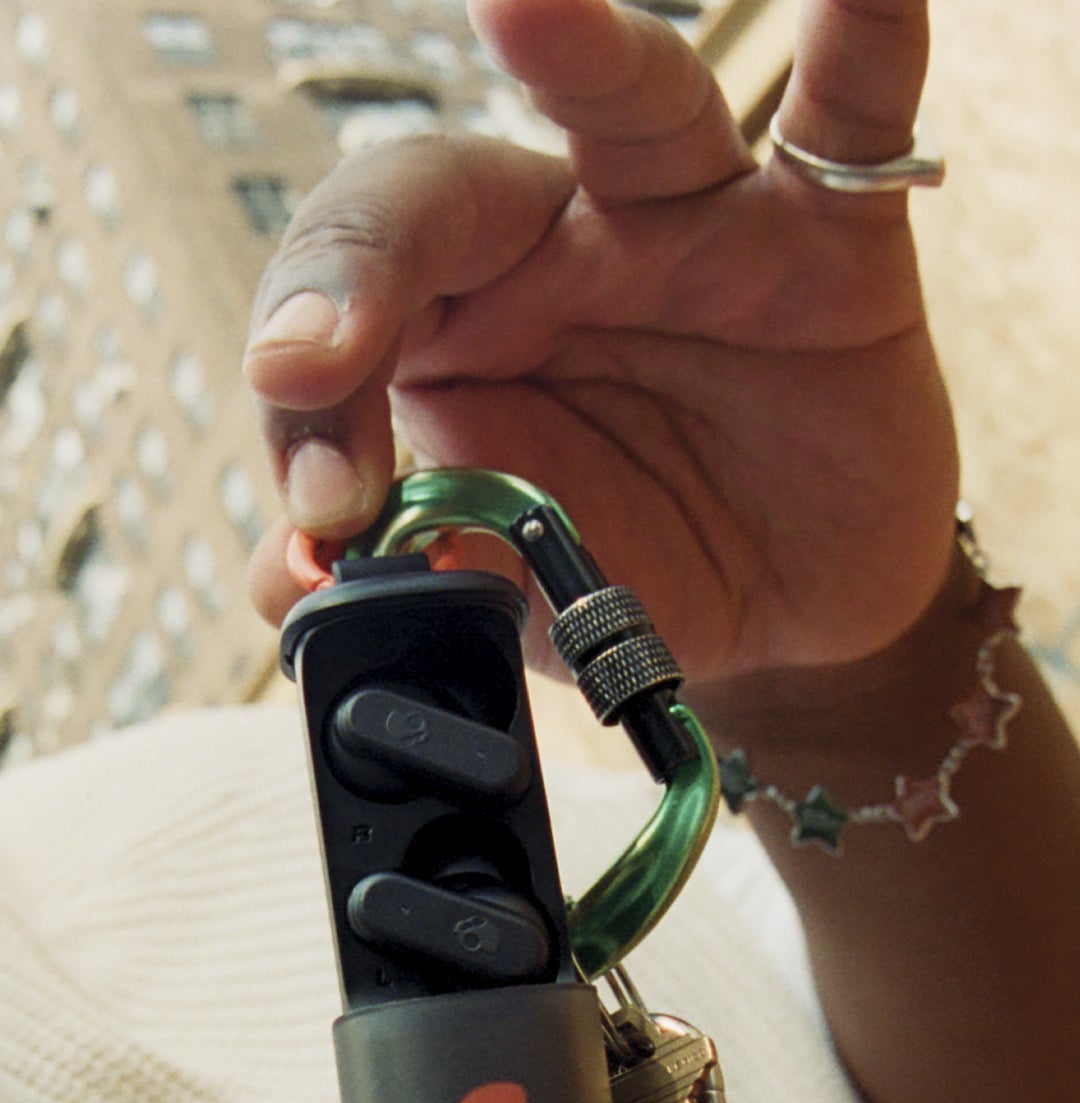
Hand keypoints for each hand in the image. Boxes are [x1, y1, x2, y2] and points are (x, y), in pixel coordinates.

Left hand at [244, 0, 958, 687]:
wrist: (794, 612)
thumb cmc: (639, 569)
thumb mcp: (516, 594)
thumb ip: (416, 569)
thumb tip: (301, 582)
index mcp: (451, 332)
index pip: (341, 313)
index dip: (306, 402)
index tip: (324, 512)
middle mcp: (555, 250)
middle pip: (440, 196)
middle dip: (363, 268)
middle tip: (308, 365)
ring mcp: (696, 227)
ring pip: (631, 112)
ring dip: (581, 59)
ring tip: (521, 6)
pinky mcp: (831, 242)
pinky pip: (852, 123)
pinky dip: (865, 42)